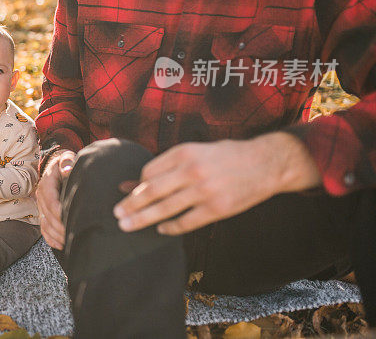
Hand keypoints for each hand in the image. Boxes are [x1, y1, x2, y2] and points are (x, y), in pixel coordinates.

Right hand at [35, 149, 75, 249]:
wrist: (56, 165)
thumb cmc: (64, 162)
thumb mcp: (66, 157)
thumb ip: (67, 162)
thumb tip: (67, 170)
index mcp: (46, 184)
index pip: (52, 202)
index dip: (61, 213)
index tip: (72, 221)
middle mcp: (41, 197)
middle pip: (48, 217)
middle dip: (61, 228)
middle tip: (75, 236)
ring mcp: (41, 206)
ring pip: (45, 225)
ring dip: (56, 236)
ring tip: (70, 243)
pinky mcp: (43, 212)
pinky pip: (43, 229)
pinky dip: (51, 239)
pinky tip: (61, 245)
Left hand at [113, 132, 320, 235]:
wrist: (265, 163)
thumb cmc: (225, 156)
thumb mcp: (194, 151)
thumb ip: (165, 166)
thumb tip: (131, 181)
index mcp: (184, 153)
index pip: (149, 172)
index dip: (137, 184)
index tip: (128, 193)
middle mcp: (192, 171)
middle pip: (151, 191)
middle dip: (130, 204)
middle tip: (116, 214)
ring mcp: (205, 191)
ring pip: (165, 208)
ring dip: (142, 218)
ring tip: (126, 225)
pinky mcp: (217, 209)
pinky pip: (186, 222)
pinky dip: (170, 227)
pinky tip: (161, 229)